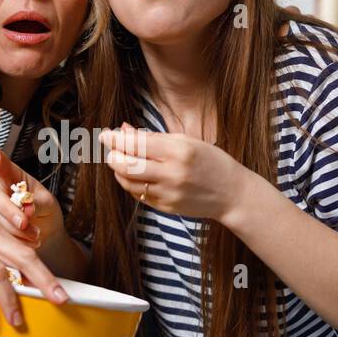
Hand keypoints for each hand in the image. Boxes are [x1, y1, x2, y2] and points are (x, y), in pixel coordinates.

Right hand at [0, 147, 65, 250]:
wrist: (44, 232)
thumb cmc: (44, 211)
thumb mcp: (47, 203)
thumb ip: (36, 203)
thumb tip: (27, 207)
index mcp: (11, 174)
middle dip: (11, 213)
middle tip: (25, 223)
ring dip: (17, 230)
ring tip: (34, 234)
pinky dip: (14, 239)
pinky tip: (26, 239)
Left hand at [98, 123, 249, 221]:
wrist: (232, 193)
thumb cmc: (211, 161)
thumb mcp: (187, 141)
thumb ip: (153, 137)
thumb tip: (123, 129)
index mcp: (179, 151)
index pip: (136, 144)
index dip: (115, 139)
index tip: (105, 134)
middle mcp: (172, 173)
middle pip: (126, 165)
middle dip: (112, 155)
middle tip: (110, 148)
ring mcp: (168, 193)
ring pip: (128, 182)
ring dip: (118, 170)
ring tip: (120, 160)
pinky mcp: (166, 207)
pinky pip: (138, 194)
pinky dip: (130, 183)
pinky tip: (133, 174)